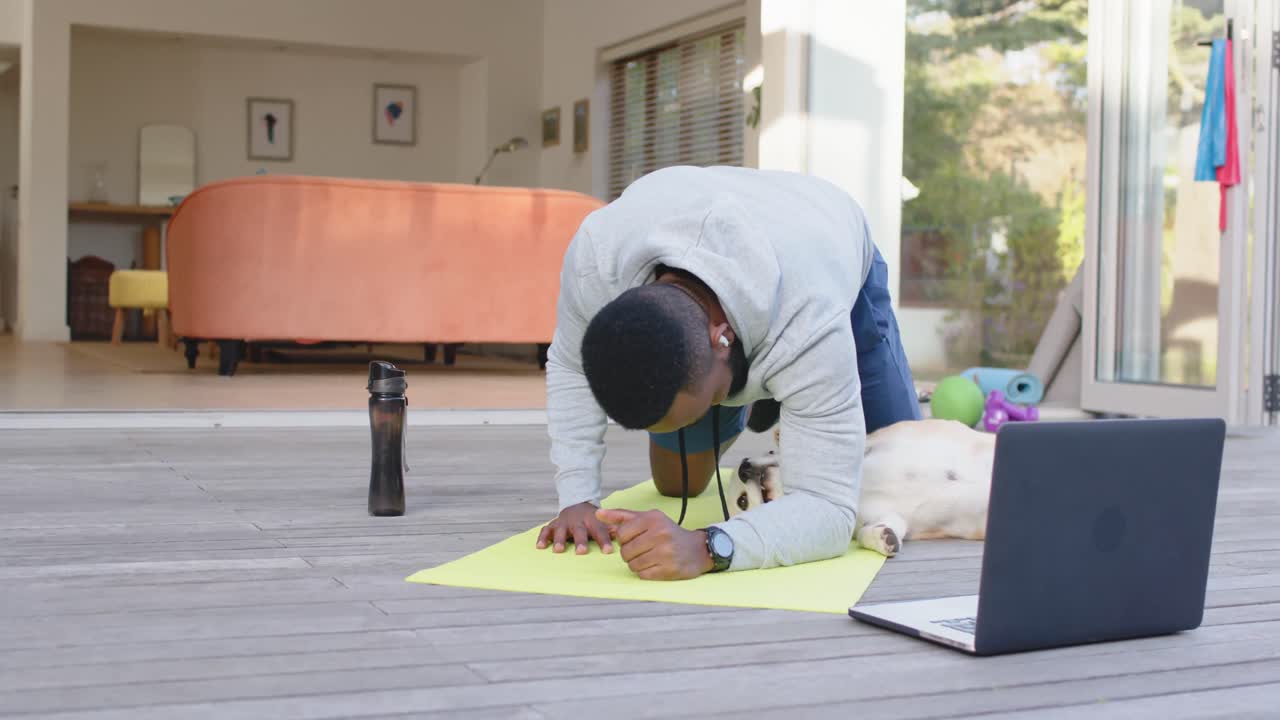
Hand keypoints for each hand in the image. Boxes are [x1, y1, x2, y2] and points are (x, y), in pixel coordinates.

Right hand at [536, 501, 614, 554]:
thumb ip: (613, 530)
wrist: (577, 503)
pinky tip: (540, 547)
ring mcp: (564, 523)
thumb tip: (627, 540)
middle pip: (579, 531)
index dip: (604, 540)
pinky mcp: (553, 525)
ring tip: (559, 550)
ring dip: (560, 540)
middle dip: (580, 541)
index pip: (600, 531)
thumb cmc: (593, 519)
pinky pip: (546, 530)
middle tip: (581, 552)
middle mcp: (577, 521)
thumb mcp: (604, 521)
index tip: (607, 551)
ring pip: (561, 530)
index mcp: (592, 521)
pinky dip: (542, 537)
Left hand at [595, 508, 713, 580]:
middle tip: (642, 550)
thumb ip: (621, 516)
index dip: (624, 540)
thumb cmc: (667, 532)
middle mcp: (660, 534)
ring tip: (649, 558)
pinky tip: (655, 566)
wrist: (697, 549)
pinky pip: (643, 575)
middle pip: (625, 552)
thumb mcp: (647, 518)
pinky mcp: (669, 570)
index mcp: (652, 519)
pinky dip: (645, 573)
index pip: (621, 534)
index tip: (635, 539)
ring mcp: (665, 553)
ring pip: (633, 565)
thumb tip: (597, 513)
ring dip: (637, 564)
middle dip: (629, 554)